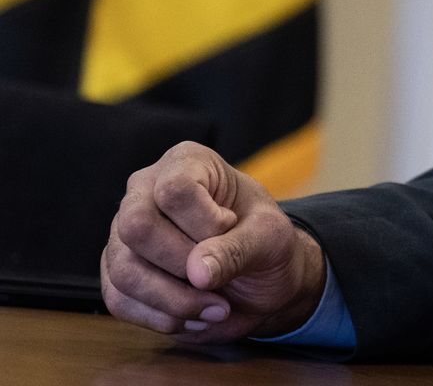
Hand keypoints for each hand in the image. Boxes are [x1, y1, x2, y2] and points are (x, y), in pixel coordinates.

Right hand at [100, 141, 325, 342]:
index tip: (232, 228)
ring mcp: (123, 232)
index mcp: (187, 163)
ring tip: (217, 307)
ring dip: (175, 301)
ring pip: (124, 270)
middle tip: (219, 281)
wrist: (259, 278)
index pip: (175, 190)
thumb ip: (238, 249)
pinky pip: (119, 300)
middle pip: (136, 227)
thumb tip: (197, 272)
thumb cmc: (266, 243)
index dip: (205, 223)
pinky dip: (162, 317)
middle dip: (182, 265)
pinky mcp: (115, 271)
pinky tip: (194, 316)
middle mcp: (145, 190)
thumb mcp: (270, 240)